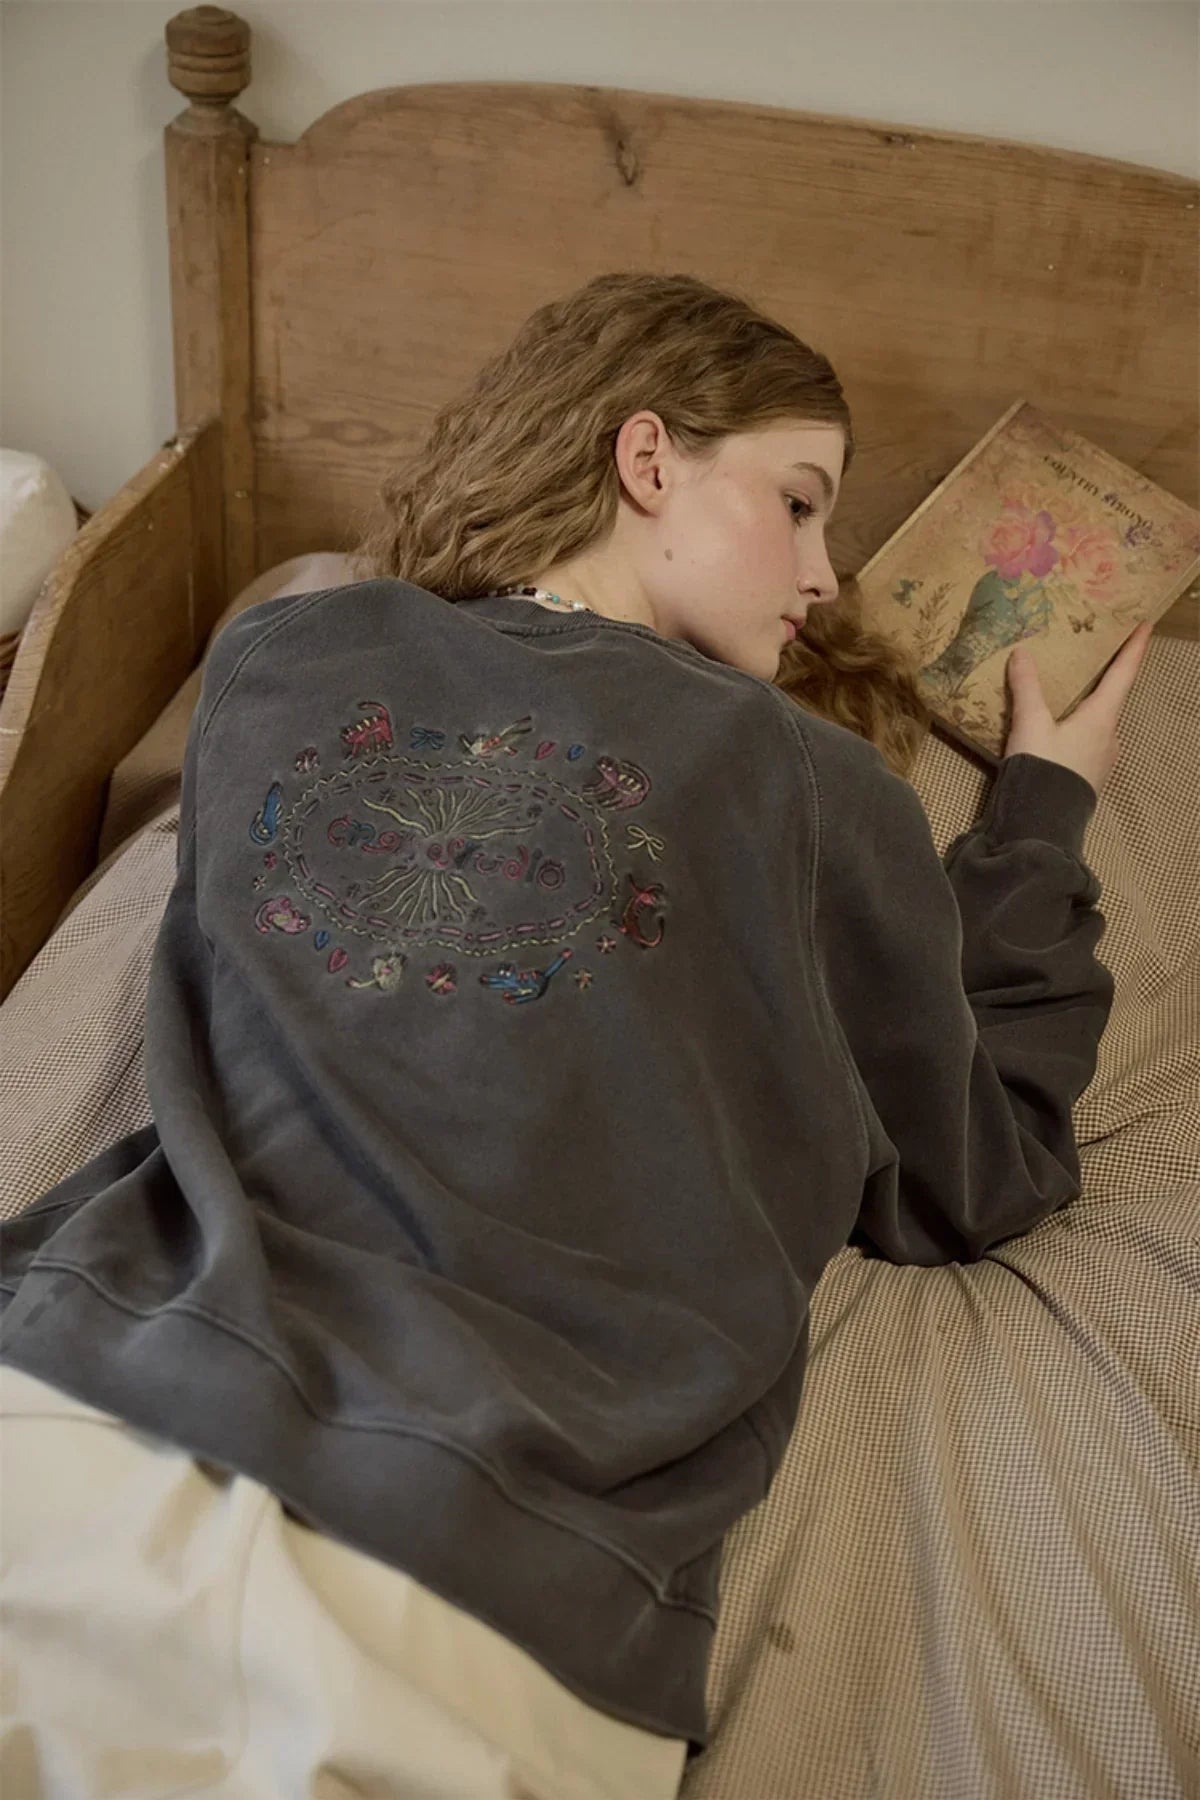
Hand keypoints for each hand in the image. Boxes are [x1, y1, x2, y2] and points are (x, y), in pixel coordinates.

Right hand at [1002, 620, 1153, 796]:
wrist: (1042, 823)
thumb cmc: (1043, 767)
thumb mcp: (1029, 723)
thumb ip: (1026, 687)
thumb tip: (1021, 653)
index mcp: (1101, 717)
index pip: (1124, 674)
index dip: (1135, 648)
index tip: (1146, 625)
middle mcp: (1110, 737)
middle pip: (1113, 699)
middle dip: (1107, 680)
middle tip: (1098, 661)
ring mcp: (1103, 760)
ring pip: (1100, 725)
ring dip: (1090, 710)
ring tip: (1072, 701)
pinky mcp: (1090, 778)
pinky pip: (1089, 745)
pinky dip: (1079, 732)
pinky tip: (1061, 736)